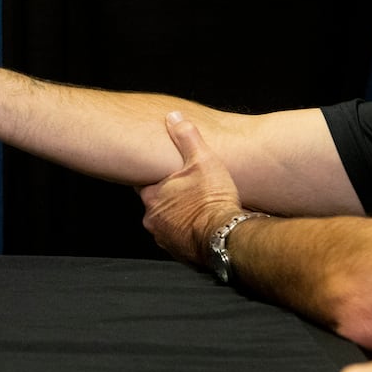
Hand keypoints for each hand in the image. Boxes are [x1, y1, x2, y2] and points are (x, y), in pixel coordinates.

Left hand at [137, 111, 244, 266]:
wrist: (227, 238)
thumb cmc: (212, 200)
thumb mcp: (202, 160)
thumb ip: (186, 137)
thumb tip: (174, 116)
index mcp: (152, 197)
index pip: (144, 182)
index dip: (155, 176)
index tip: (165, 172)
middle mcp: (153, 220)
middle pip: (156, 204)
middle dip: (168, 198)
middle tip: (186, 189)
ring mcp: (165, 239)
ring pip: (167, 223)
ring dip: (178, 217)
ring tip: (197, 207)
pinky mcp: (180, 254)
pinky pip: (180, 239)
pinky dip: (189, 232)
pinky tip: (203, 225)